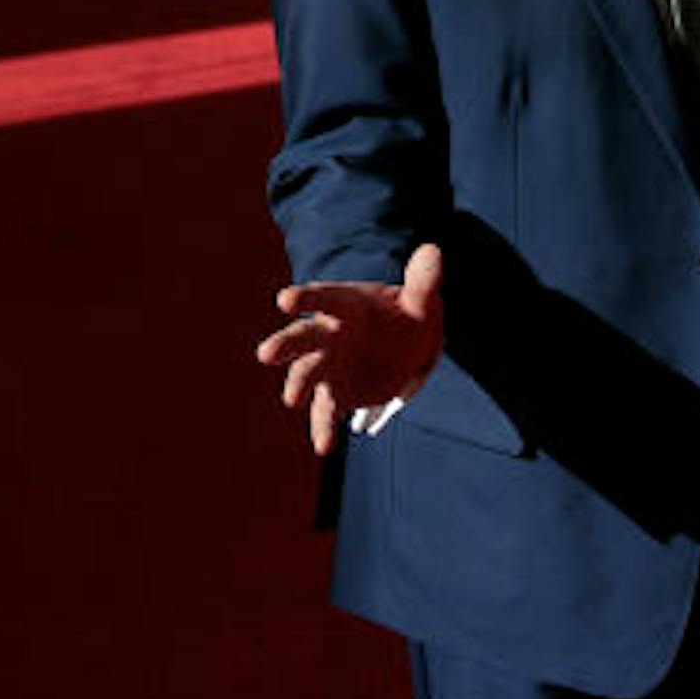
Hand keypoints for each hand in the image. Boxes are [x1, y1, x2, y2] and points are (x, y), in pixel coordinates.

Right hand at [257, 241, 445, 452]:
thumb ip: (423, 281)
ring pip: (306, 375)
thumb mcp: (421, 300)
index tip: (286, 300)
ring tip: (292, 400)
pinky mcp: (335, 393)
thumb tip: (432, 251)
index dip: (304, 298)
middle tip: (267, 353)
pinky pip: (326, 412)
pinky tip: (324, 446)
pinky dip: (323, 428)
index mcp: (343, 306)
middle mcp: (326, 335)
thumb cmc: (406, 316)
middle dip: (285, 345)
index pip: (320, 299)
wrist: (403, 347)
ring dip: (298, 386)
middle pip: (301, 338)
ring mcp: (327, 366)